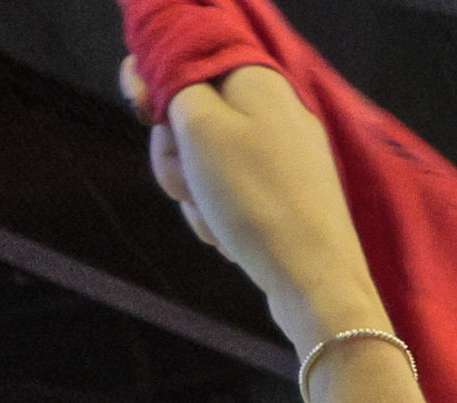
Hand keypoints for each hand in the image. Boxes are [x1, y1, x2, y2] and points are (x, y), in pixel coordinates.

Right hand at [127, 57, 383, 354]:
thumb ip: (176, 89)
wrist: (315, 284)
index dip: (158, 86)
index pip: (192, 64)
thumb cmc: (256, 200)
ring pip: (207, 165)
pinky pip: (232, 198)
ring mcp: (286, 161)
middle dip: (177, 157)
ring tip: (218, 222)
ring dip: (197, 196)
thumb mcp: (201, 126)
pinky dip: (222, 218)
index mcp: (260, 83)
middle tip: (189, 183)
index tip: (141, 109)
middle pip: (194, 119)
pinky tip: (233, 240)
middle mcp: (278, 114)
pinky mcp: (286, 201)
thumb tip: (168, 82)